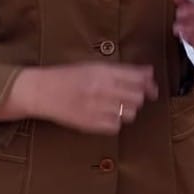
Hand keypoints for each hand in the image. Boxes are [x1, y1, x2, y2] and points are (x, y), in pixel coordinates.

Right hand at [8, 63, 156, 135]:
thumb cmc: (70, 76)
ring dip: (128, 110)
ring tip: (116, 105)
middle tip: (130, 96)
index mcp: (104, 72)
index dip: (148, 83)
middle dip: (138, 97)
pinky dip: (115, 122)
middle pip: (138, 97)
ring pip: (130, 113)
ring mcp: (97, 107)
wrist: (43, 91)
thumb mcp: (96, 66)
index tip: (151, 87)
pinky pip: (116, 126)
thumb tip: (149, 72)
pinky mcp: (91, 124)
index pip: (138, 78)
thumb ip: (124, 70)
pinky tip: (106, 115)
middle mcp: (102, 89)